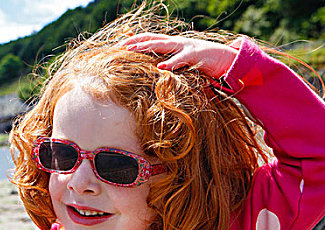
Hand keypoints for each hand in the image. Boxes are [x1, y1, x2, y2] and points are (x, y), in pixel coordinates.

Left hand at [118, 33, 237, 78]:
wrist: (229, 60)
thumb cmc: (204, 64)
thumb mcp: (183, 64)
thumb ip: (170, 65)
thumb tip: (155, 72)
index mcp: (173, 45)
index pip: (150, 39)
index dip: (135, 40)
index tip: (119, 45)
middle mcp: (177, 43)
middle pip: (152, 39)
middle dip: (134, 42)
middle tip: (118, 46)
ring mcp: (186, 47)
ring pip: (162, 45)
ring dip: (146, 47)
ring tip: (131, 51)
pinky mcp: (196, 56)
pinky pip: (181, 59)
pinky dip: (171, 63)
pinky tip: (160, 67)